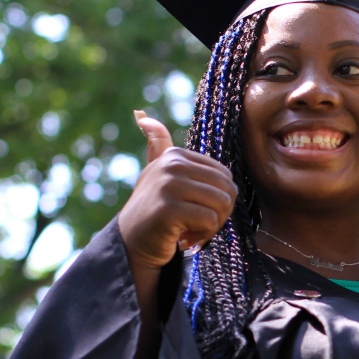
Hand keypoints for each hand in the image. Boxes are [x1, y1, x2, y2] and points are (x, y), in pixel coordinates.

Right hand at [118, 111, 237, 272]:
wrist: (131, 243)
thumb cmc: (153, 210)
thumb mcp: (157, 173)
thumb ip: (157, 145)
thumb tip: (142, 116)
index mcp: (176, 155)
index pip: (225, 177)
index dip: (219, 201)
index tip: (196, 211)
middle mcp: (172, 164)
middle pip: (227, 190)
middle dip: (219, 214)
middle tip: (197, 225)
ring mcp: (169, 185)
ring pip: (221, 205)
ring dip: (212, 227)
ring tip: (191, 230)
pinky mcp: (169, 208)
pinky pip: (210, 220)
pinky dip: (202, 236)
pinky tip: (184, 239)